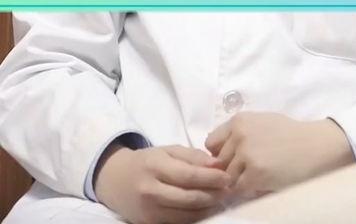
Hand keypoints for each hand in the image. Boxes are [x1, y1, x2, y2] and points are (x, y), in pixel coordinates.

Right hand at [94, 143, 230, 223]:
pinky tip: (205, 209)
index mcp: (155, 166)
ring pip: (186, 214)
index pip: (188, 175)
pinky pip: (178, 222)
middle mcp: (150, 190)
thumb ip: (192, 156)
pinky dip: (195, 217)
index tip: (228, 176)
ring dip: (207, 208)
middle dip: (213, 194)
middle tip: (229, 189)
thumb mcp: (166, 150)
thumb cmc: (146, 161)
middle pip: (189, 197)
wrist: (115, 181)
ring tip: (220, 199)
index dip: (211, 178)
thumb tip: (217, 164)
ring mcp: (149, 211)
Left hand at [205, 112, 354, 200]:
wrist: (314, 145)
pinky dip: (246, 190)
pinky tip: (259, 184)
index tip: (231, 160)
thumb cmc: (290, 133)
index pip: (211, 143)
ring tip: (252, 179)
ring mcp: (246, 155)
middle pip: (218, 162)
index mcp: (239, 121)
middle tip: (243, 173)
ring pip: (226, 177)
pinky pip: (239, 189)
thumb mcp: (261, 122)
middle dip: (228, 169)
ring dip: (236, 181)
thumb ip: (239, 132)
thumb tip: (217, 149)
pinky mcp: (255, 174)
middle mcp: (239, 135)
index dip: (220, 154)